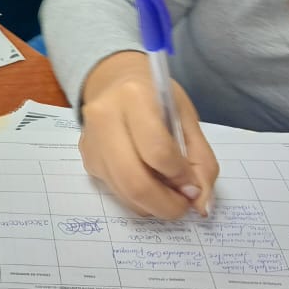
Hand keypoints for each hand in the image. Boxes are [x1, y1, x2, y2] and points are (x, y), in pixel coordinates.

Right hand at [78, 52, 218, 219]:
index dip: (181, 177)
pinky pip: (116, 191)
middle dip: (166, 204)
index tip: (194, 186)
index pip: (158, 151)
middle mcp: (104, 119)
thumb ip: (201, 161)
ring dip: (153, 206)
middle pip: (134, 181)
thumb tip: (200, 204)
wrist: (114, 82)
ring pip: (124, 193)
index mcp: (134, 98)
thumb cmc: (156, 97)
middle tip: (184, 205)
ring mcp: (91, 142)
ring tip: (170, 195)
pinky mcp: (87, 160)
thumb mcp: (187, 118)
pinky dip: (139, 199)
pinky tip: (150, 183)